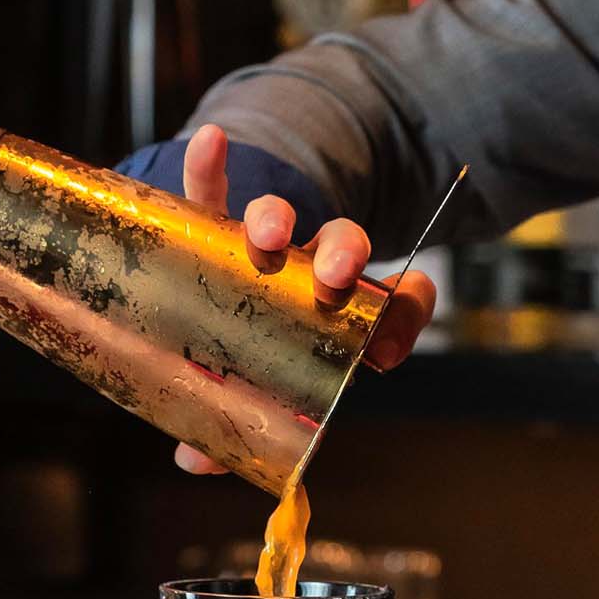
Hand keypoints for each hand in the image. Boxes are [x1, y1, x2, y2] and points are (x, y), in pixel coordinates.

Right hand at [173, 123, 437, 475]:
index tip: (388, 353)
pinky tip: (212, 140)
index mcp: (343, 309)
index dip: (402, 320)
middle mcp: (313, 265)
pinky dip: (212, 166)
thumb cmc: (255, 353)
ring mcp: (268, 241)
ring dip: (279, 220)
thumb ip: (233, 428)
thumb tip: (196, 459)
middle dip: (345, 257)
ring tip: (269, 237)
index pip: (396, 302)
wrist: (226, 301)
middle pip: (345, 245)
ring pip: (284, 218)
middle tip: (338, 279)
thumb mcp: (258, 393)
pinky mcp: (215, 219)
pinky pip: (214, 190)